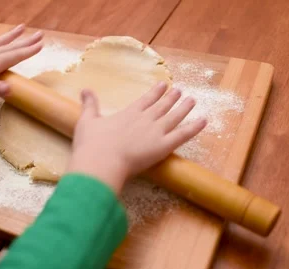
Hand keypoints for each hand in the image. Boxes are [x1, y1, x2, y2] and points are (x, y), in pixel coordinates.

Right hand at [66, 83, 206, 193]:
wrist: (101, 162)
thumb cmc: (91, 144)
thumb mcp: (87, 121)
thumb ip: (89, 105)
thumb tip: (85, 89)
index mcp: (129, 113)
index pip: (146, 99)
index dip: (156, 92)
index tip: (163, 85)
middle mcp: (145, 119)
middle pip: (162, 106)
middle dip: (172, 98)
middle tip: (180, 91)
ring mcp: (156, 132)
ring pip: (175, 117)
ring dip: (184, 108)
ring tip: (192, 100)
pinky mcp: (163, 147)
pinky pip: (183, 135)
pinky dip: (194, 128)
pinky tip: (203, 121)